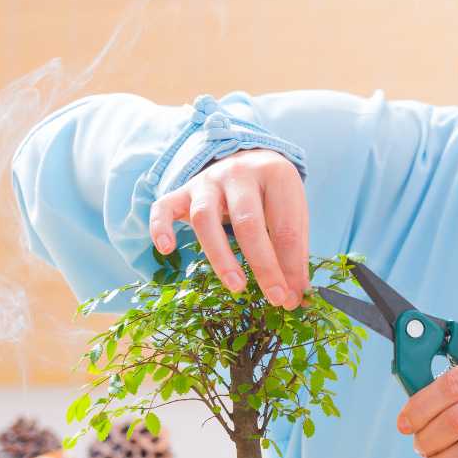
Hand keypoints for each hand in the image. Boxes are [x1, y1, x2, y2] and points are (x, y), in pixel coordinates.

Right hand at [149, 149, 308, 310]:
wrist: (246, 159)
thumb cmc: (272, 195)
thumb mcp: (292, 213)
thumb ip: (294, 252)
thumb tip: (297, 296)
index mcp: (275, 174)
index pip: (284, 226)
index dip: (290, 265)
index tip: (293, 297)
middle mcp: (238, 173)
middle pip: (247, 222)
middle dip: (263, 264)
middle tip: (275, 298)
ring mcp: (207, 180)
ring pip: (205, 218)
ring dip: (220, 256)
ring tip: (237, 287)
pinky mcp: (183, 191)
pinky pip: (164, 207)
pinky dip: (160, 227)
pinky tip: (166, 250)